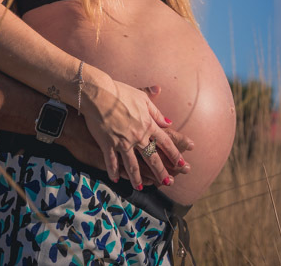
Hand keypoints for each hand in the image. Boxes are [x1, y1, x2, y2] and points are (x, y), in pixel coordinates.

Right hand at [81, 73, 172, 188]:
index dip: (174, 154)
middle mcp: (138, 136)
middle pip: (152, 157)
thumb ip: (156, 112)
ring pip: (132, 165)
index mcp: (148, 124)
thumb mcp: (142, 98)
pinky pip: (112, 162)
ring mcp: (123, 142)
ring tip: (140, 187)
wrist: (99, 94)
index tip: (182, 163)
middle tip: (168, 182)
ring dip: (137, 178)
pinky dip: (114, 172)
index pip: (165, 142)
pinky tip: (116, 179)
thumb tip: (168, 121)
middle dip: (160, 171)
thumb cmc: (120, 93)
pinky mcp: (107, 145)